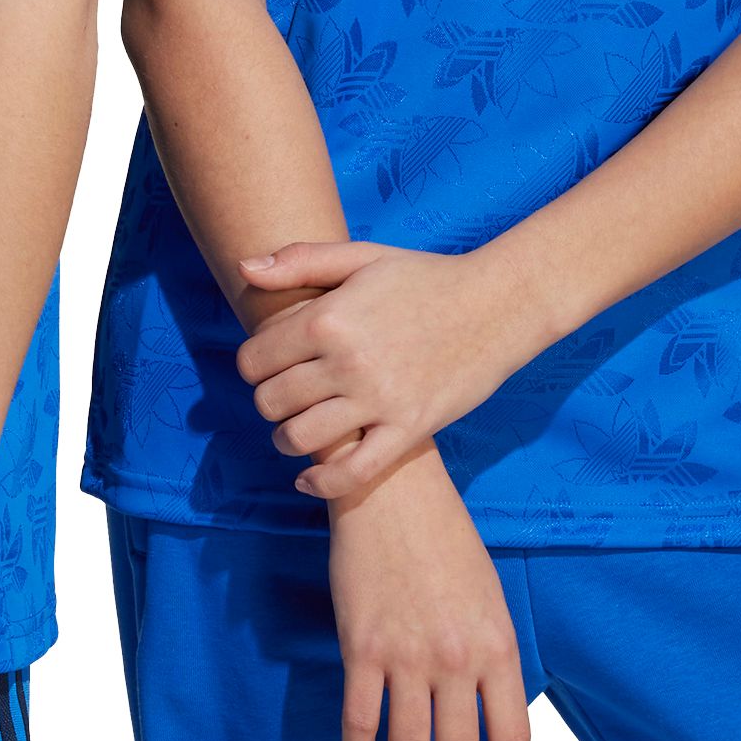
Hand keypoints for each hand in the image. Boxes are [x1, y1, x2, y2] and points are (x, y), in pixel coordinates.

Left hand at [237, 239, 550, 499]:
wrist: (497, 305)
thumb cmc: (424, 277)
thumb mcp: (360, 256)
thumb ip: (299, 260)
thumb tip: (244, 269)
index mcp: (328, 318)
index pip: (254, 359)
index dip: (253, 363)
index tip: (268, 362)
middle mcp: (347, 362)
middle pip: (271, 401)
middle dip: (267, 400)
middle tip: (283, 394)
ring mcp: (378, 401)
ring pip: (300, 439)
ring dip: (286, 439)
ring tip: (293, 429)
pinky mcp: (408, 431)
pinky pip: (352, 473)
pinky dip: (321, 483)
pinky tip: (307, 478)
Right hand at [328, 445, 528, 740]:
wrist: (393, 490)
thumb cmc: (443, 537)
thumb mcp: (489, 596)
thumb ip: (490, 654)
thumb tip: (484, 709)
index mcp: (496, 644)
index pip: (511, 738)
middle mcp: (456, 658)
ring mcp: (406, 654)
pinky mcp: (361, 646)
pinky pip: (359, 719)